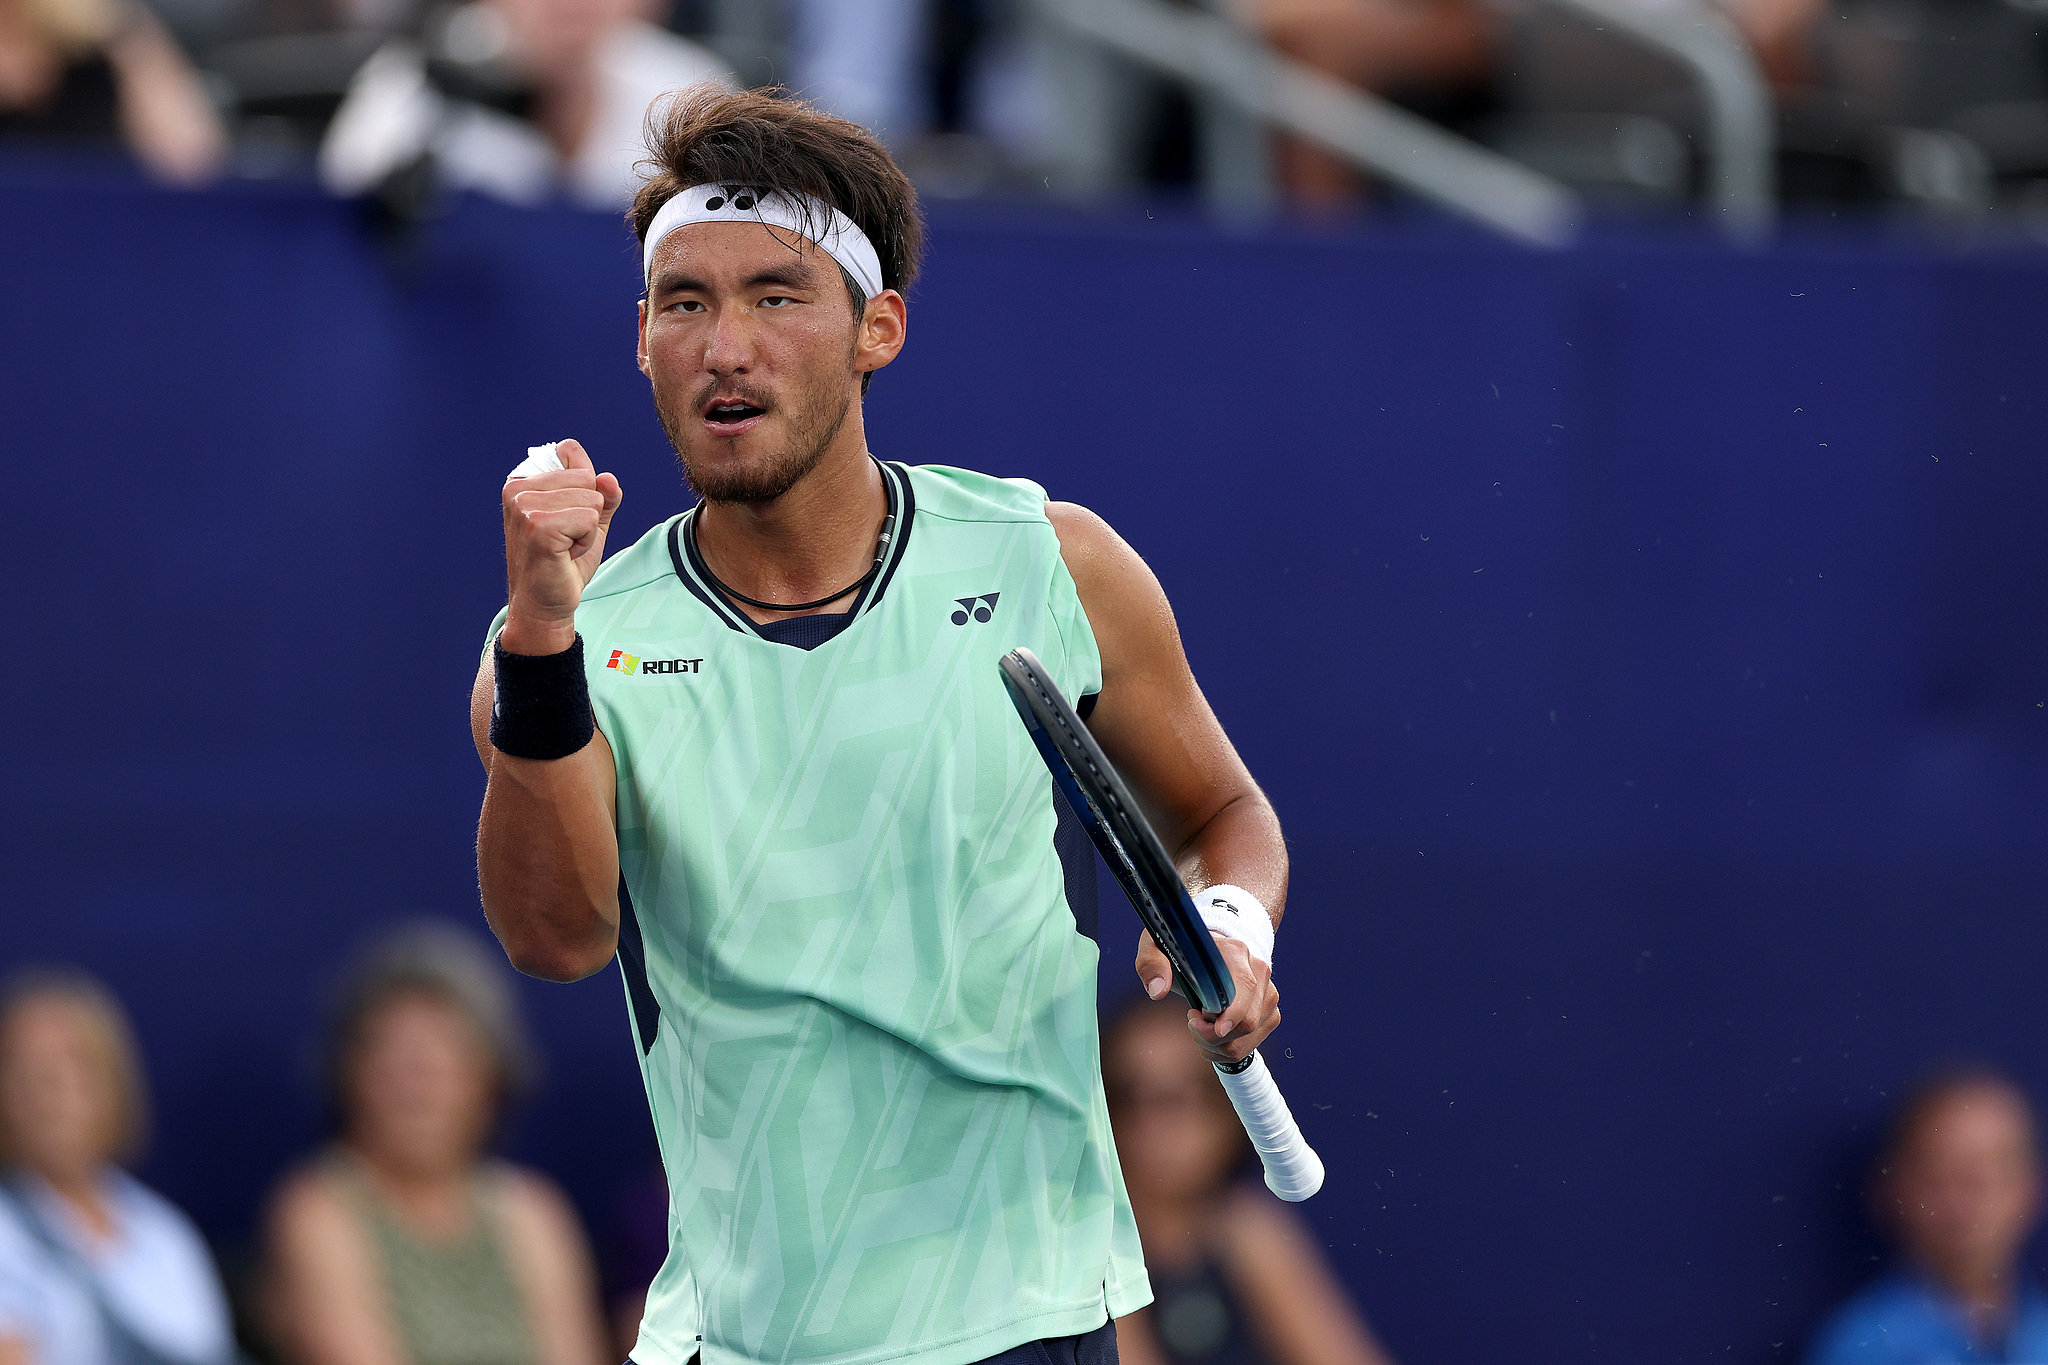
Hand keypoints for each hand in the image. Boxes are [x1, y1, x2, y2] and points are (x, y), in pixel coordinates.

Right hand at [500, 439, 620, 654]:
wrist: (545, 603)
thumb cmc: (563, 561)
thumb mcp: (589, 520)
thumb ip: (603, 495)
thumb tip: (609, 478)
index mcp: (523, 481)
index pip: (571, 452)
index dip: (585, 487)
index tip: (566, 518)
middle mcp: (517, 489)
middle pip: (588, 477)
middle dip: (588, 513)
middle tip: (565, 538)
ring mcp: (525, 507)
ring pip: (592, 499)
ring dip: (587, 529)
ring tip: (564, 547)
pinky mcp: (538, 527)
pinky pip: (589, 519)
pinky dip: (586, 541)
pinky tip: (565, 555)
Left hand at [1135, 928, 1280, 1065]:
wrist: (1209, 949)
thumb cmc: (1184, 948)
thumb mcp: (1157, 945)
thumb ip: (1151, 963)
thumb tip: (1157, 990)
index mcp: (1235, 950)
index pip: (1244, 986)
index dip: (1229, 1014)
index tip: (1201, 1025)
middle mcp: (1258, 970)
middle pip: (1247, 1021)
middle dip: (1212, 1035)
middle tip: (1191, 1022)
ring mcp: (1267, 992)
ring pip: (1249, 1036)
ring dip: (1218, 1045)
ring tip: (1199, 1028)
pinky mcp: (1269, 1011)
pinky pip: (1252, 1043)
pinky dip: (1228, 1049)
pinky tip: (1212, 1036)